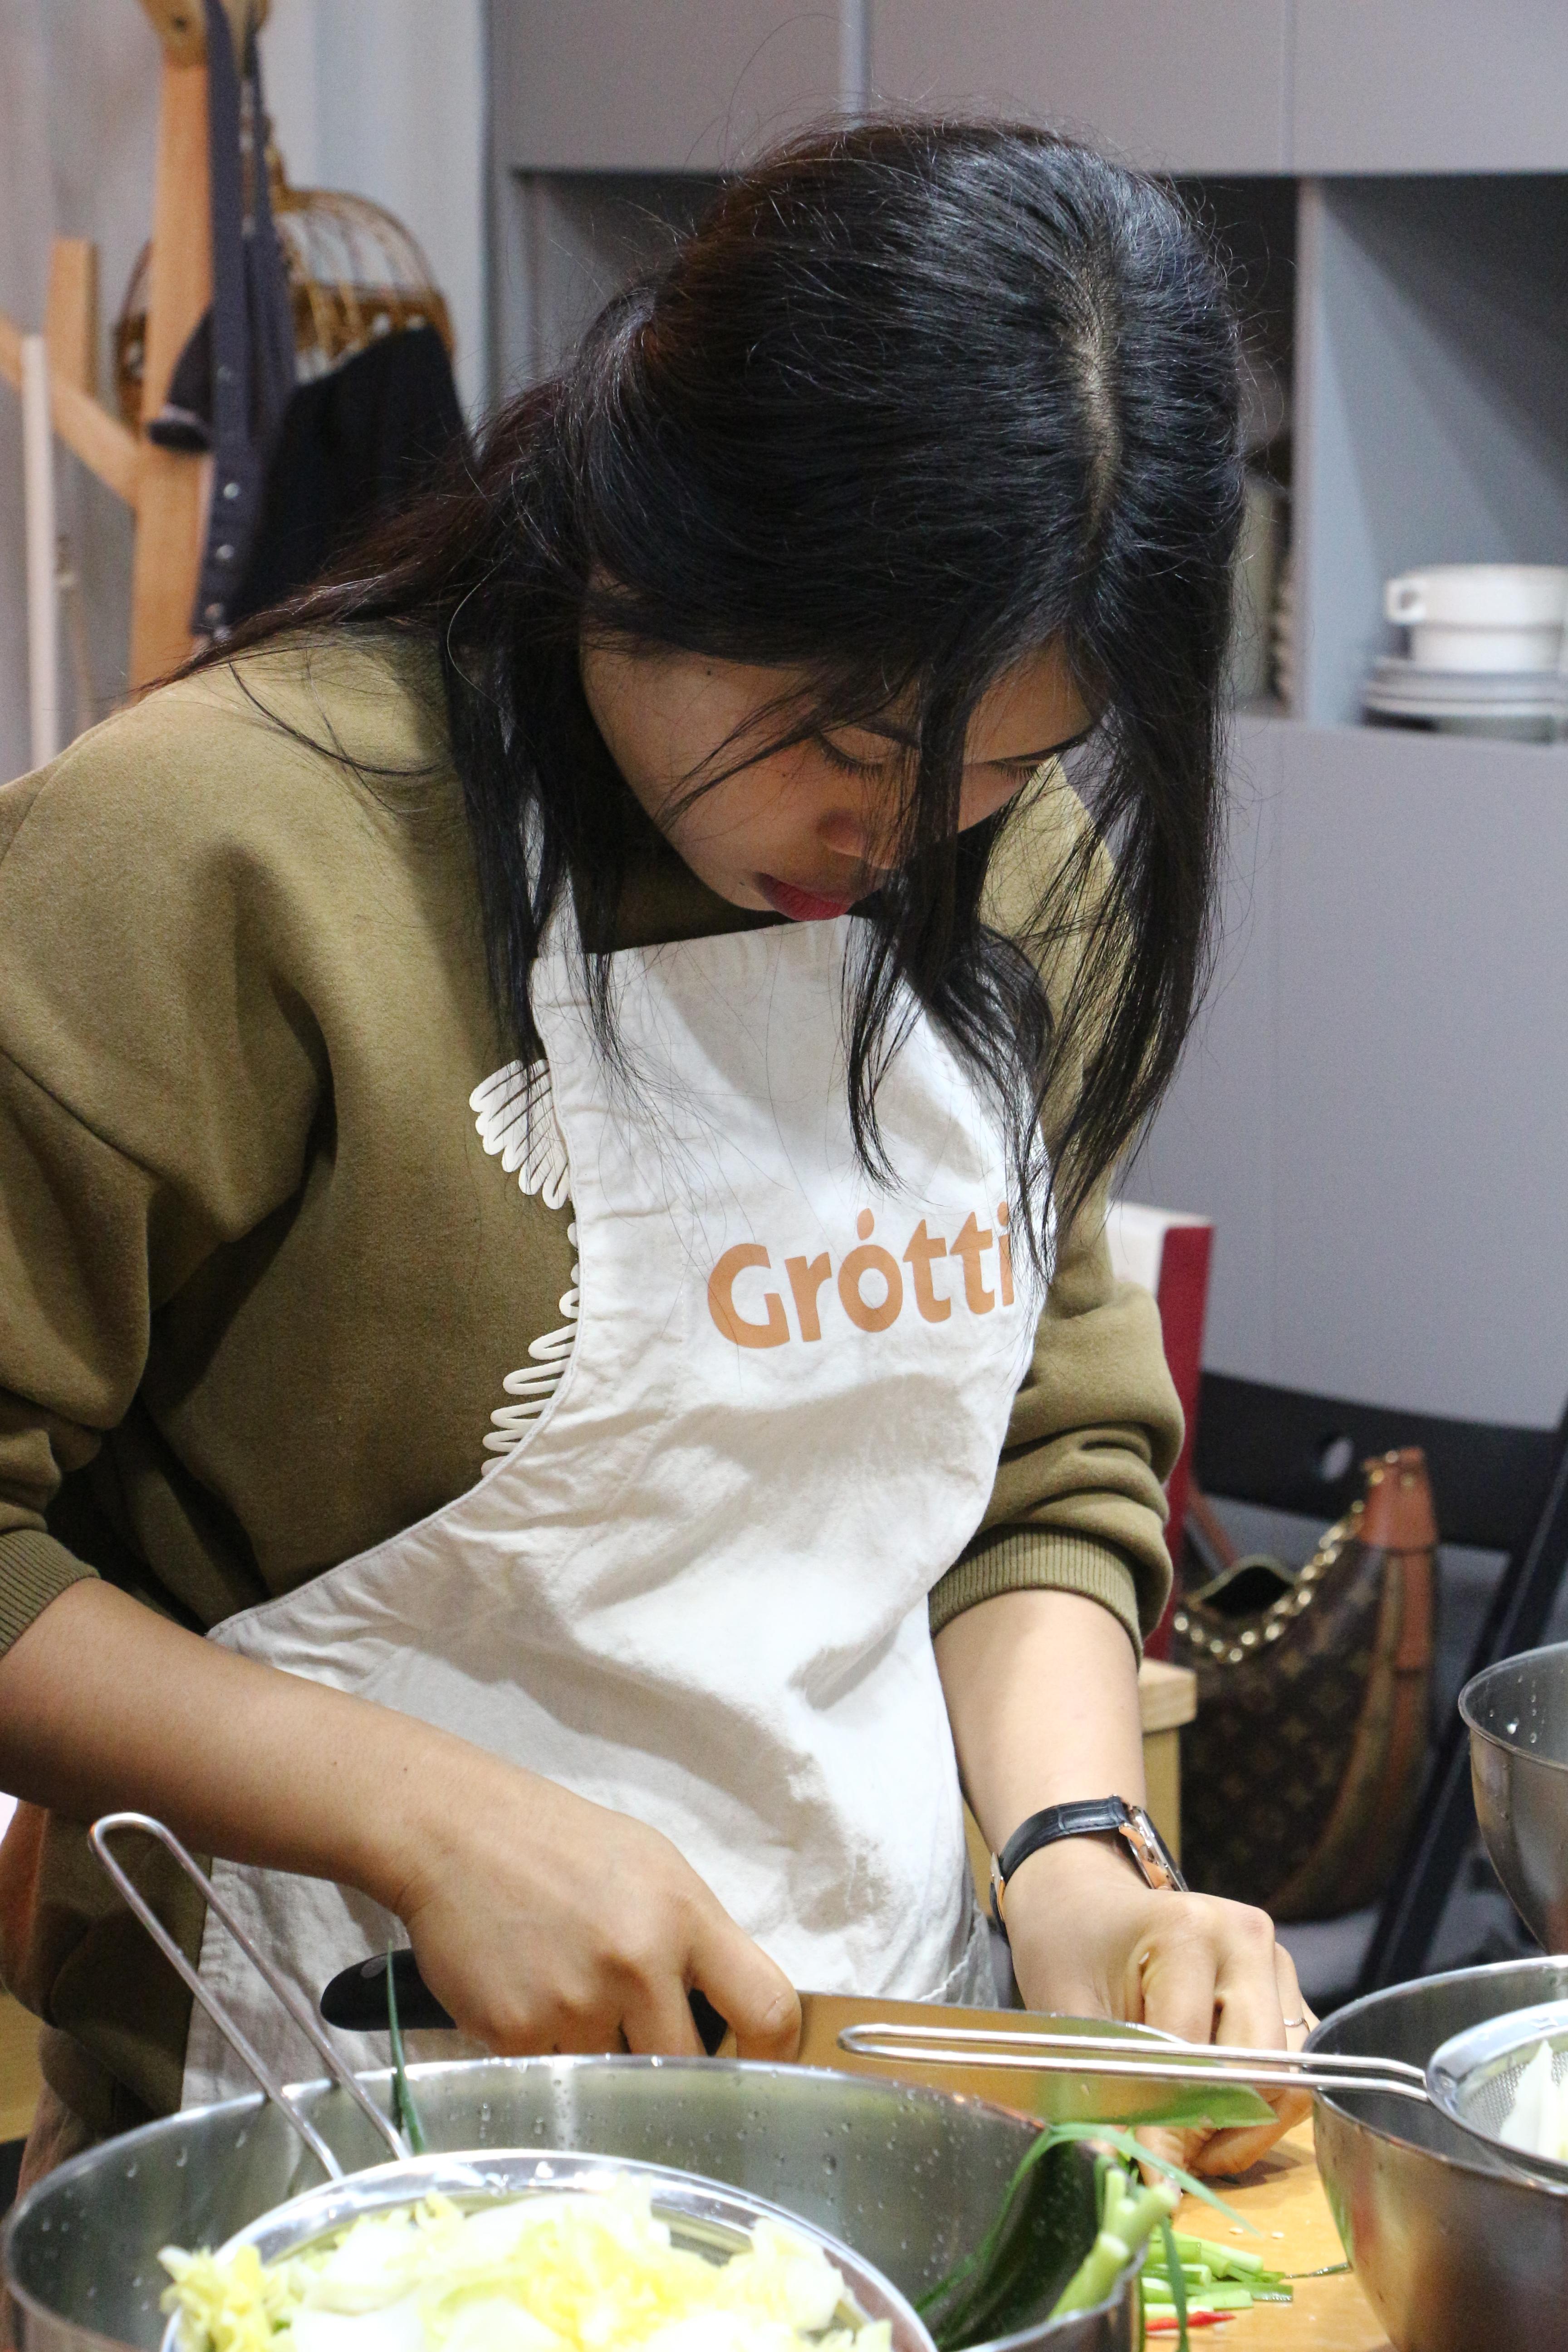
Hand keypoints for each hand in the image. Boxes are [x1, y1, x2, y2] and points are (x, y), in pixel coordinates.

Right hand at [378, 1740, 801, 2061]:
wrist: (458, 1833)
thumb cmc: (563, 1847)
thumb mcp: (655, 1870)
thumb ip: (697, 1943)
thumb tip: (730, 2017)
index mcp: (685, 1917)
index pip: (768, 2008)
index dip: (773, 2054)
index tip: (757, 2068)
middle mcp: (637, 1964)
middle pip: (688, 2068)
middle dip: (672, 2065)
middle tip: (643, 2034)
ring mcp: (575, 2004)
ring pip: (616, 2079)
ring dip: (602, 2058)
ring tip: (570, 1995)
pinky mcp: (517, 2034)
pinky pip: (554, 2076)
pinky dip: (547, 2053)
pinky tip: (528, 1998)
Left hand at [1001, 1835, 1313, 2175]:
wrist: (1084, 1898)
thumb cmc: (1069, 1945)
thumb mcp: (1067, 2011)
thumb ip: (1098, 2091)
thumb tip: (1119, 2174)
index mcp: (1189, 1932)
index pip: (1197, 2055)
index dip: (1175, 2128)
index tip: (1153, 2181)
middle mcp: (1247, 1939)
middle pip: (1261, 2067)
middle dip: (1219, 2128)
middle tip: (1173, 2164)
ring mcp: (1274, 1960)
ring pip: (1288, 2074)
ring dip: (1246, 2123)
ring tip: (1189, 2142)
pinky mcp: (1285, 1985)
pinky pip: (1293, 2064)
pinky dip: (1259, 2103)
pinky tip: (1210, 2113)